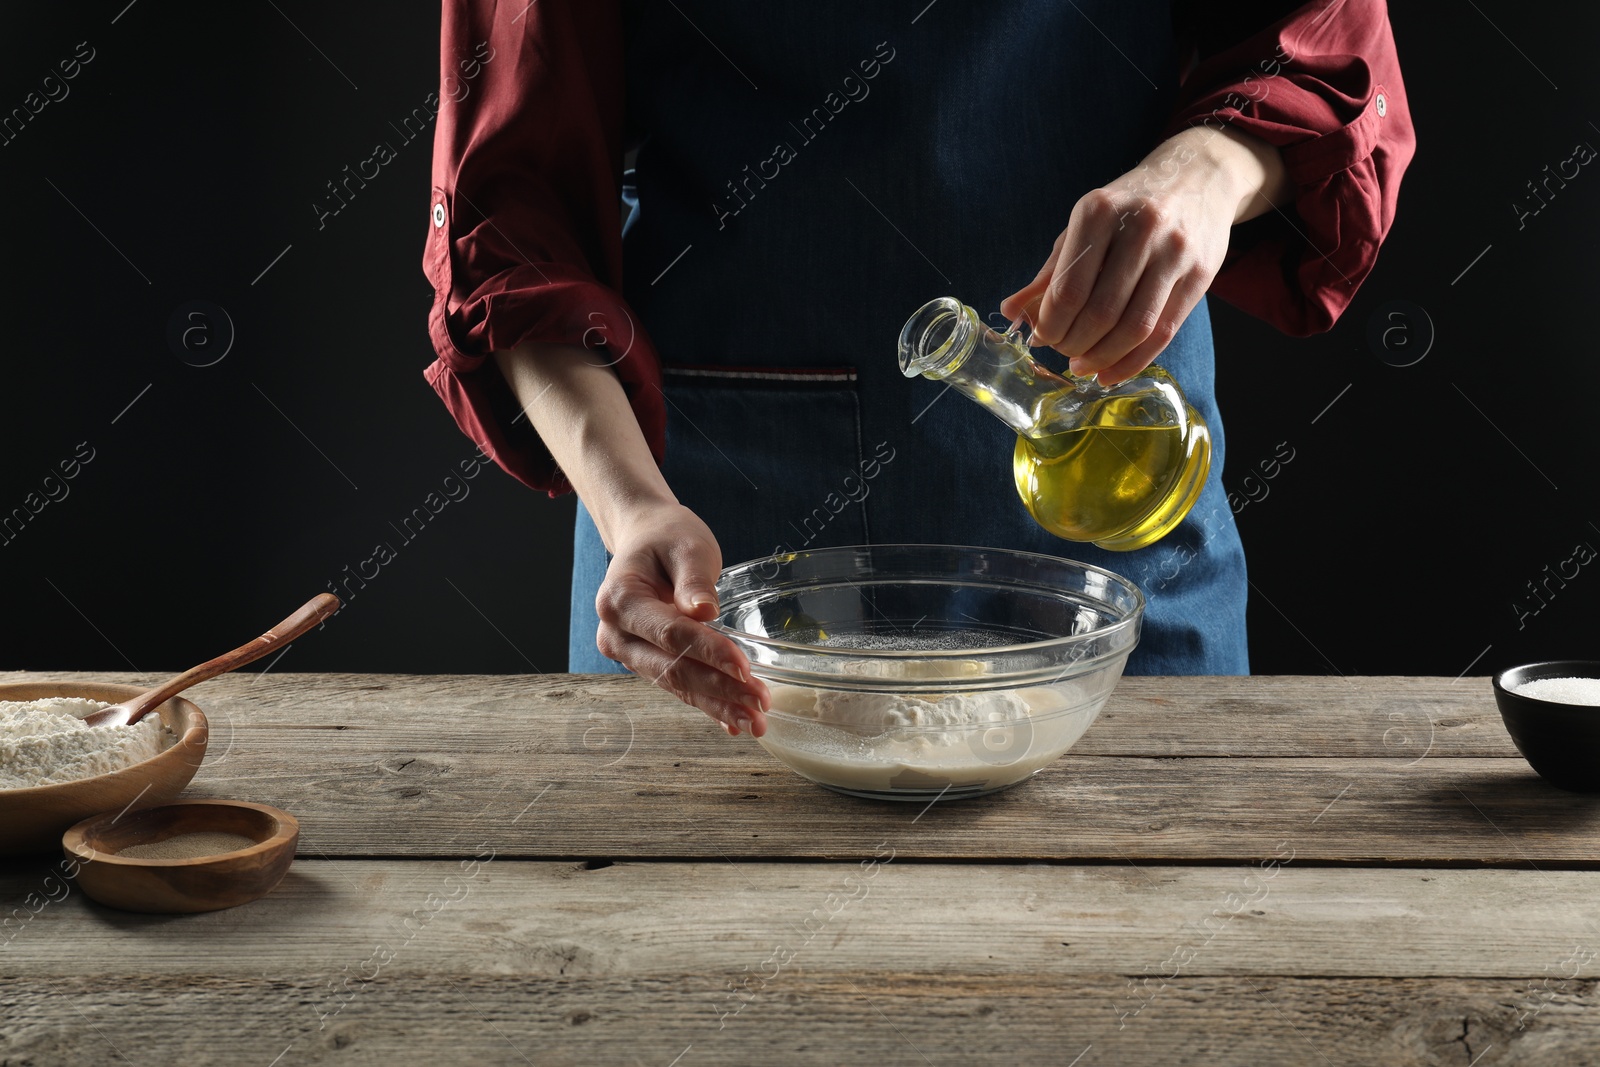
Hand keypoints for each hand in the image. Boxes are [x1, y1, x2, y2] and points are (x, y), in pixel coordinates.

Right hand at [594, 502, 770, 735]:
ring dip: (718, 705)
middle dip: (720, 689)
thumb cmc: (666, 537)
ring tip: (755, 722)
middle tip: (760, 705)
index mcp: (620, 600)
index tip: (744, 667)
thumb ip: (694, 579)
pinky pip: (677, 686)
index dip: (708, 652)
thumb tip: (704, 612)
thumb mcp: (686, 545)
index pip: (670, 634)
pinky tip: (732, 724)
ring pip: (676, 684)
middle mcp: (616, 634)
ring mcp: (628, 653)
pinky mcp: (645, 662)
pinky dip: (707, 705)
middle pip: (673, 668)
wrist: (645, 539)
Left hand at [1000, 125, 1287, 384]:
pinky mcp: (1202, 273)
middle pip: (1101, 313)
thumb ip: (1048, 273)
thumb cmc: (1128, 208)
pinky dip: (1133, 361)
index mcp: (1099, 212)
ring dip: (1103, 358)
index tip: (1044, 339)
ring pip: (1135, 327)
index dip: (1051, 326)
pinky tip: (1112, 371)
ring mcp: (1175, 251)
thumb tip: (1010, 313)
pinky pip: (1164, 332)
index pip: (1069, 289)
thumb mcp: (1083, 226)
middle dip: (1075, 345)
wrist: (1198, 176)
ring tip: (1085, 365)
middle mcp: (1140, 228)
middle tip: (1065, 353)